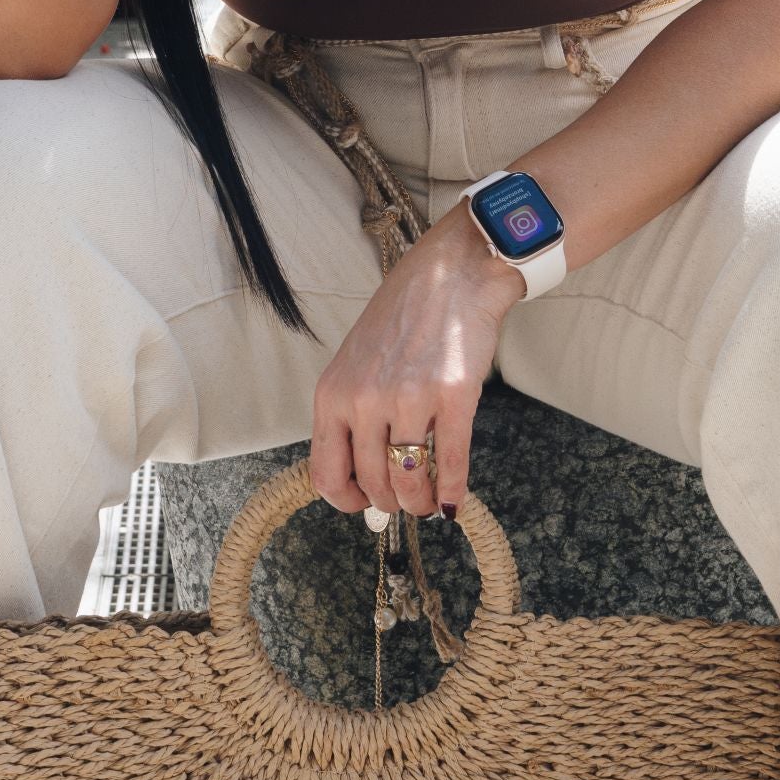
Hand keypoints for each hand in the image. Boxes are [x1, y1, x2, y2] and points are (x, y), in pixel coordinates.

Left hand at [310, 206, 522, 520]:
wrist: (452, 276)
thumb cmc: (404, 318)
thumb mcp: (356, 363)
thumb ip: (352, 414)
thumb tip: (364, 475)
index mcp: (332, 394)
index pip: (325, 474)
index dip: (346, 500)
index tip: (364, 503)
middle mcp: (363, 400)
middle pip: (371, 483)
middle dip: (391, 503)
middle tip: (406, 502)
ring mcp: (407, 399)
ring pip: (407, 481)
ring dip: (420, 503)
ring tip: (428, 502)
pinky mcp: (452, 397)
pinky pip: (448, 464)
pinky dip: (451, 492)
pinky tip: (454, 500)